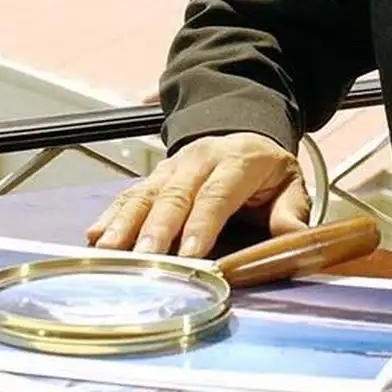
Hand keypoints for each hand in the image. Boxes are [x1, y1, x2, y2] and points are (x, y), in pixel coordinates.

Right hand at [85, 133, 309, 256]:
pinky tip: (94, 237)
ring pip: (146, 193)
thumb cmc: (265, 171)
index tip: (190, 254)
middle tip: (145, 258)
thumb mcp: (289, 185)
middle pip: (176, 194)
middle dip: (158, 227)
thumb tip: (297, 239)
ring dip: (126, 223)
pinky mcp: (153, 177)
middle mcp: (200, 159)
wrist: (243, 133)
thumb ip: (290, 212)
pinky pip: (129, 195)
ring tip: (109, 251)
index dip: (202, 224)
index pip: (218, 193)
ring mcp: (172, 166)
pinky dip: (110, 216)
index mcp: (238, 160)